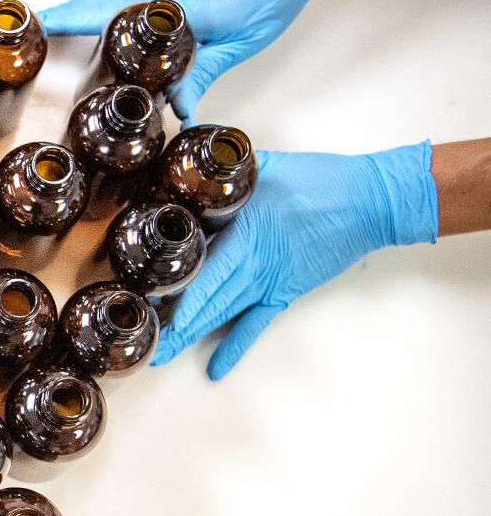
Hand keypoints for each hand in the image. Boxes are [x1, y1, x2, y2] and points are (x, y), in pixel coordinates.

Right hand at [39, 0, 331, 122]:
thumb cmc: (266, 0)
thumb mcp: (235, 47)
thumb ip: (201, 76)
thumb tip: (178, 112)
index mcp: (173, 8)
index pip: (112, 17)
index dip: (75, 27)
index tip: (43, 37)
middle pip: (98, 4)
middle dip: (61, 18)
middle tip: (29, 31)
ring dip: (70, 0)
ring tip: (39, 13)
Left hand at [152, 142, 437, 378]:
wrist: (371, 201)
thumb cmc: (323, 180)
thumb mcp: (267, 166)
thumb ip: (229, 168)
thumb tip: (191, 145)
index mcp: (246, 231)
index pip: (205, 268)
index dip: (179, 291)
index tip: (151, 305)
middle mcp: (254, 262)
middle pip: (207, 296)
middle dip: (174, 320)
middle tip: (144, 338)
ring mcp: (268, 281)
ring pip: (223, 313)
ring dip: (193, 335)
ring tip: (163, 354)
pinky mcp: (284, 292)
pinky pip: (255, 325)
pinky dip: (235, 347)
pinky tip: (216, 369)